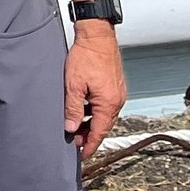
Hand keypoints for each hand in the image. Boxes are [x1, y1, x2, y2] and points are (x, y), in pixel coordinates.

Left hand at [64, 23, 125, 158]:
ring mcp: (118, 93)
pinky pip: (105, 105)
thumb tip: (71, 128)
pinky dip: (95, 112)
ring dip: (91, 123)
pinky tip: (83, 110)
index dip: (90, 146)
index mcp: (108, 103)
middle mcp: (117, 100)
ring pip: (104, 116)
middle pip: (103, 126)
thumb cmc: (86, 56)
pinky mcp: (115, 86)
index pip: (99, 133)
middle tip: (75, 141)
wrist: (97, 35)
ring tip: (76, 126)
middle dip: (89, 136)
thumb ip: (73, 109)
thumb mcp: (73, 85)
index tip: (82, 155)